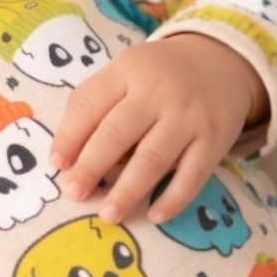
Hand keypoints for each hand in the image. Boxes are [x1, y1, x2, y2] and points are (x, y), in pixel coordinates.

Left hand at [47, 34, 269, 224]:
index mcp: (127, 72)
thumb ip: (95, 104)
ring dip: (128, 190)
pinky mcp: (215, 139)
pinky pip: (193, 174)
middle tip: (74, 193)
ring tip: (108, 214)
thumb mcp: (124, 74)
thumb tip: (64, 155)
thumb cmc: (157, 78)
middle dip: (92, 166)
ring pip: (153, 158)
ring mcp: (189, 117)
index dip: (69, 136)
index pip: (89, 104)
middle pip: (118, 133)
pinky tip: (155, 215)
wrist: (221, 61)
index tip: (55, 165)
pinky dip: (174, 197)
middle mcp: (158, 93)